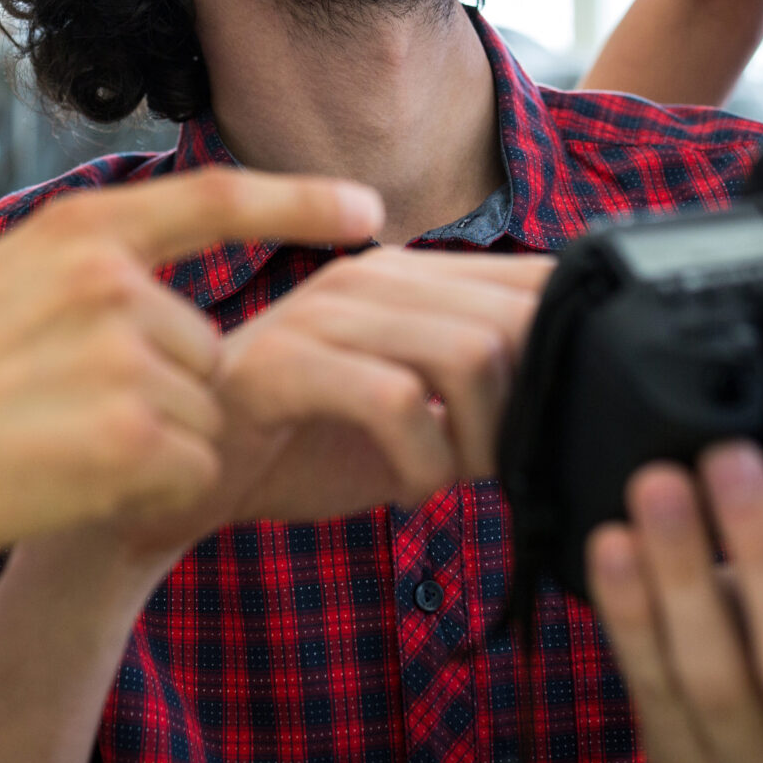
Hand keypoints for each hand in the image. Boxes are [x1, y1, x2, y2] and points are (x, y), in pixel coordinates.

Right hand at [0, 167, 383, 567]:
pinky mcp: (137, 433)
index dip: (301, 200)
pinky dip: (154, 490)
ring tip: (54, 448)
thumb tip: (186, 313)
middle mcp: (114, 279)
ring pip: (207, 414)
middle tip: (60, 419)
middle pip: (209, 348)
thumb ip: (93, 278)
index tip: (370, 208)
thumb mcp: (1, 284)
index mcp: (78, 231)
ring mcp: (129, 353)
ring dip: (157, 446)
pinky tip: (74, 483)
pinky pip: (198, 469)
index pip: (216, 197)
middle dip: (164, 393)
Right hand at [105, 246, 552, 561]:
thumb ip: (483, 389)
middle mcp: (371, 275)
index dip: (567, 355)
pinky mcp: (283, 363)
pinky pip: (395, 400)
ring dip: (479, 441)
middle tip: (489, 464)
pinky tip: (404, 488)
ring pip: (468, 353)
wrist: (184, 480)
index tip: (546, 421)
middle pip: (514, 320)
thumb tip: (578, 392)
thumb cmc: (307, 445)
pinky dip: (423, 463)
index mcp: (409, 275)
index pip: (536, 280)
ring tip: (446, 475)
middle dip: (523, 411)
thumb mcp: (416, 411)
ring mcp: (324, 312)